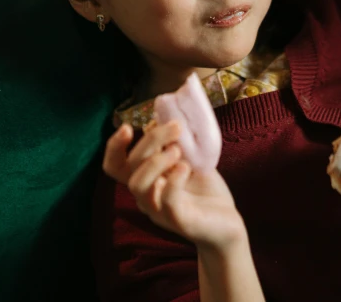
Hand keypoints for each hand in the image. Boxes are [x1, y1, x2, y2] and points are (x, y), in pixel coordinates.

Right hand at [103, 122, 246, 250]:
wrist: (227, 223)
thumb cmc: (205, 190)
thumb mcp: (190, 160)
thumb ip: (176, 143)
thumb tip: (165, 117)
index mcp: (146, 180)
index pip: (114, 166)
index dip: (114, 146)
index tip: (128, 127)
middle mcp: (146, 196)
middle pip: (129, 167)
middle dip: (150, 140)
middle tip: (176, 127)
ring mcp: (160, 211)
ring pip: (138, 185)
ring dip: (156, 160)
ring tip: (178, 149)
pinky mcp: (180, 222)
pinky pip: (167, 202)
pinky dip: (174, 180)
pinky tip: (186, 168)